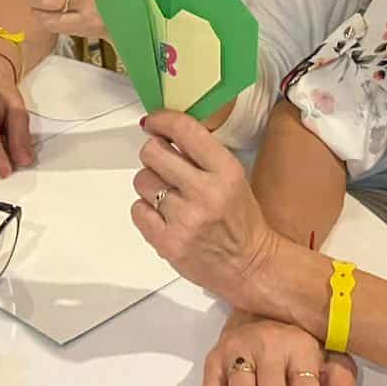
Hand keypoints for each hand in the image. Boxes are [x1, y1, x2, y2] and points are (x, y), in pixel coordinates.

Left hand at [129, 110, 279, 312]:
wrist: (249, 265)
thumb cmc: (240, 220)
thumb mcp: (233, 177)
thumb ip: (201, 155)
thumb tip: (166, 133)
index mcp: (226, 171)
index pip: (185, 130)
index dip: (163, 120)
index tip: (155, 122)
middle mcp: (205, 192)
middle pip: (153, 153)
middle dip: (153, 153)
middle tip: (161, 161)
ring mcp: (184, 219)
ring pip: (142, 181)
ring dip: (150, 184)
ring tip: (167, 195)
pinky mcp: (167, 242)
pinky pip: (137, 210)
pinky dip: (146, 210)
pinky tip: (163, 215)